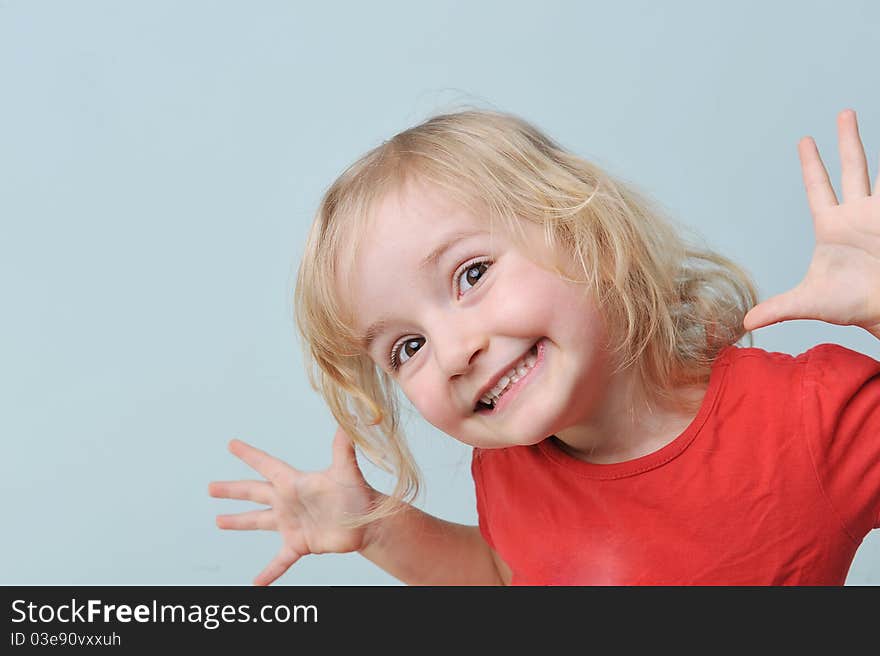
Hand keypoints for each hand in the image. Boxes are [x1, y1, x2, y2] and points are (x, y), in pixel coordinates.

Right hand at [208, 426, 376, 585]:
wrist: (369, 523)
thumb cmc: (359, 494)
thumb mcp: (347, 471)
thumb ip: (343, 447)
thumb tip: (348, 420)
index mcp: (295, 482)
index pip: (267, 465)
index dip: (249, 455)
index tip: (232, 444)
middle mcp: (289, 501)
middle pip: (254, 492)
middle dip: (232, 489)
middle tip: (210, 487)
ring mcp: (292, 523)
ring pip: (259, 521)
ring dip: (239, 522)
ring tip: (219, 521)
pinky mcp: (300, 544)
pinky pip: (280, 561)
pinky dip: (269, 572)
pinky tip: (256, 584)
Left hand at [743, 109, 879, 335]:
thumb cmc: (848, 305)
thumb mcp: (808, 303)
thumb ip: (776, 308)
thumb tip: (743, 322)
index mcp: (831, 226)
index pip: (818, 187)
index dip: (812, 164)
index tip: (805, 140)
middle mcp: (856, 214)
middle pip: (852, 168)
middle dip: (847, 140)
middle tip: (843, 112)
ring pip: (879, 172)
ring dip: (878, 148)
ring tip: (863, 120)